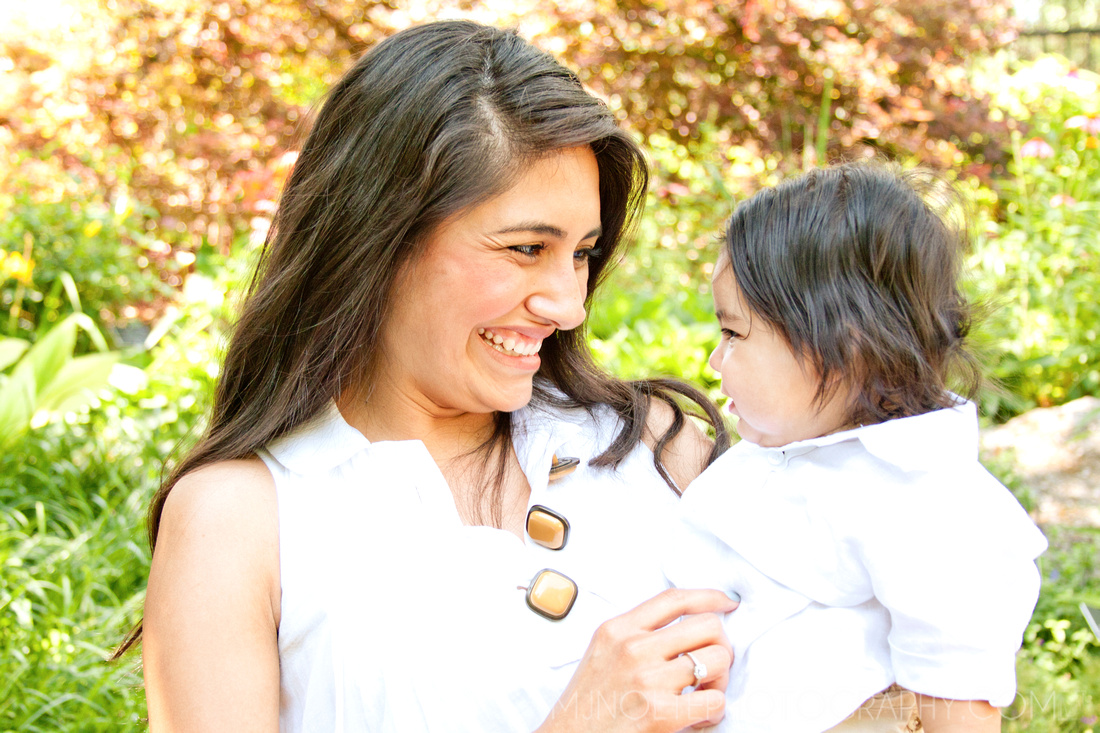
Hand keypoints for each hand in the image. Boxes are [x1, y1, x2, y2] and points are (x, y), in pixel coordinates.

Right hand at [537, 588, 737, 732]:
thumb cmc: (587, 705)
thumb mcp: (602, 653)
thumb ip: (635, 634)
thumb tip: (684, 627)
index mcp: (618, 629)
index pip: (674, 599)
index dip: (709, 597)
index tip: (725, 603)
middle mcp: (633, 648)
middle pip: (707, 625)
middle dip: (721, 643)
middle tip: (715, 663)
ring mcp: (647, 678)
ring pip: (717, 659)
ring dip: (720, 678)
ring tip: (705, 692)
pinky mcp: (659, 712)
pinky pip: (714, 701)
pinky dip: (715, 710)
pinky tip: (699, 716)